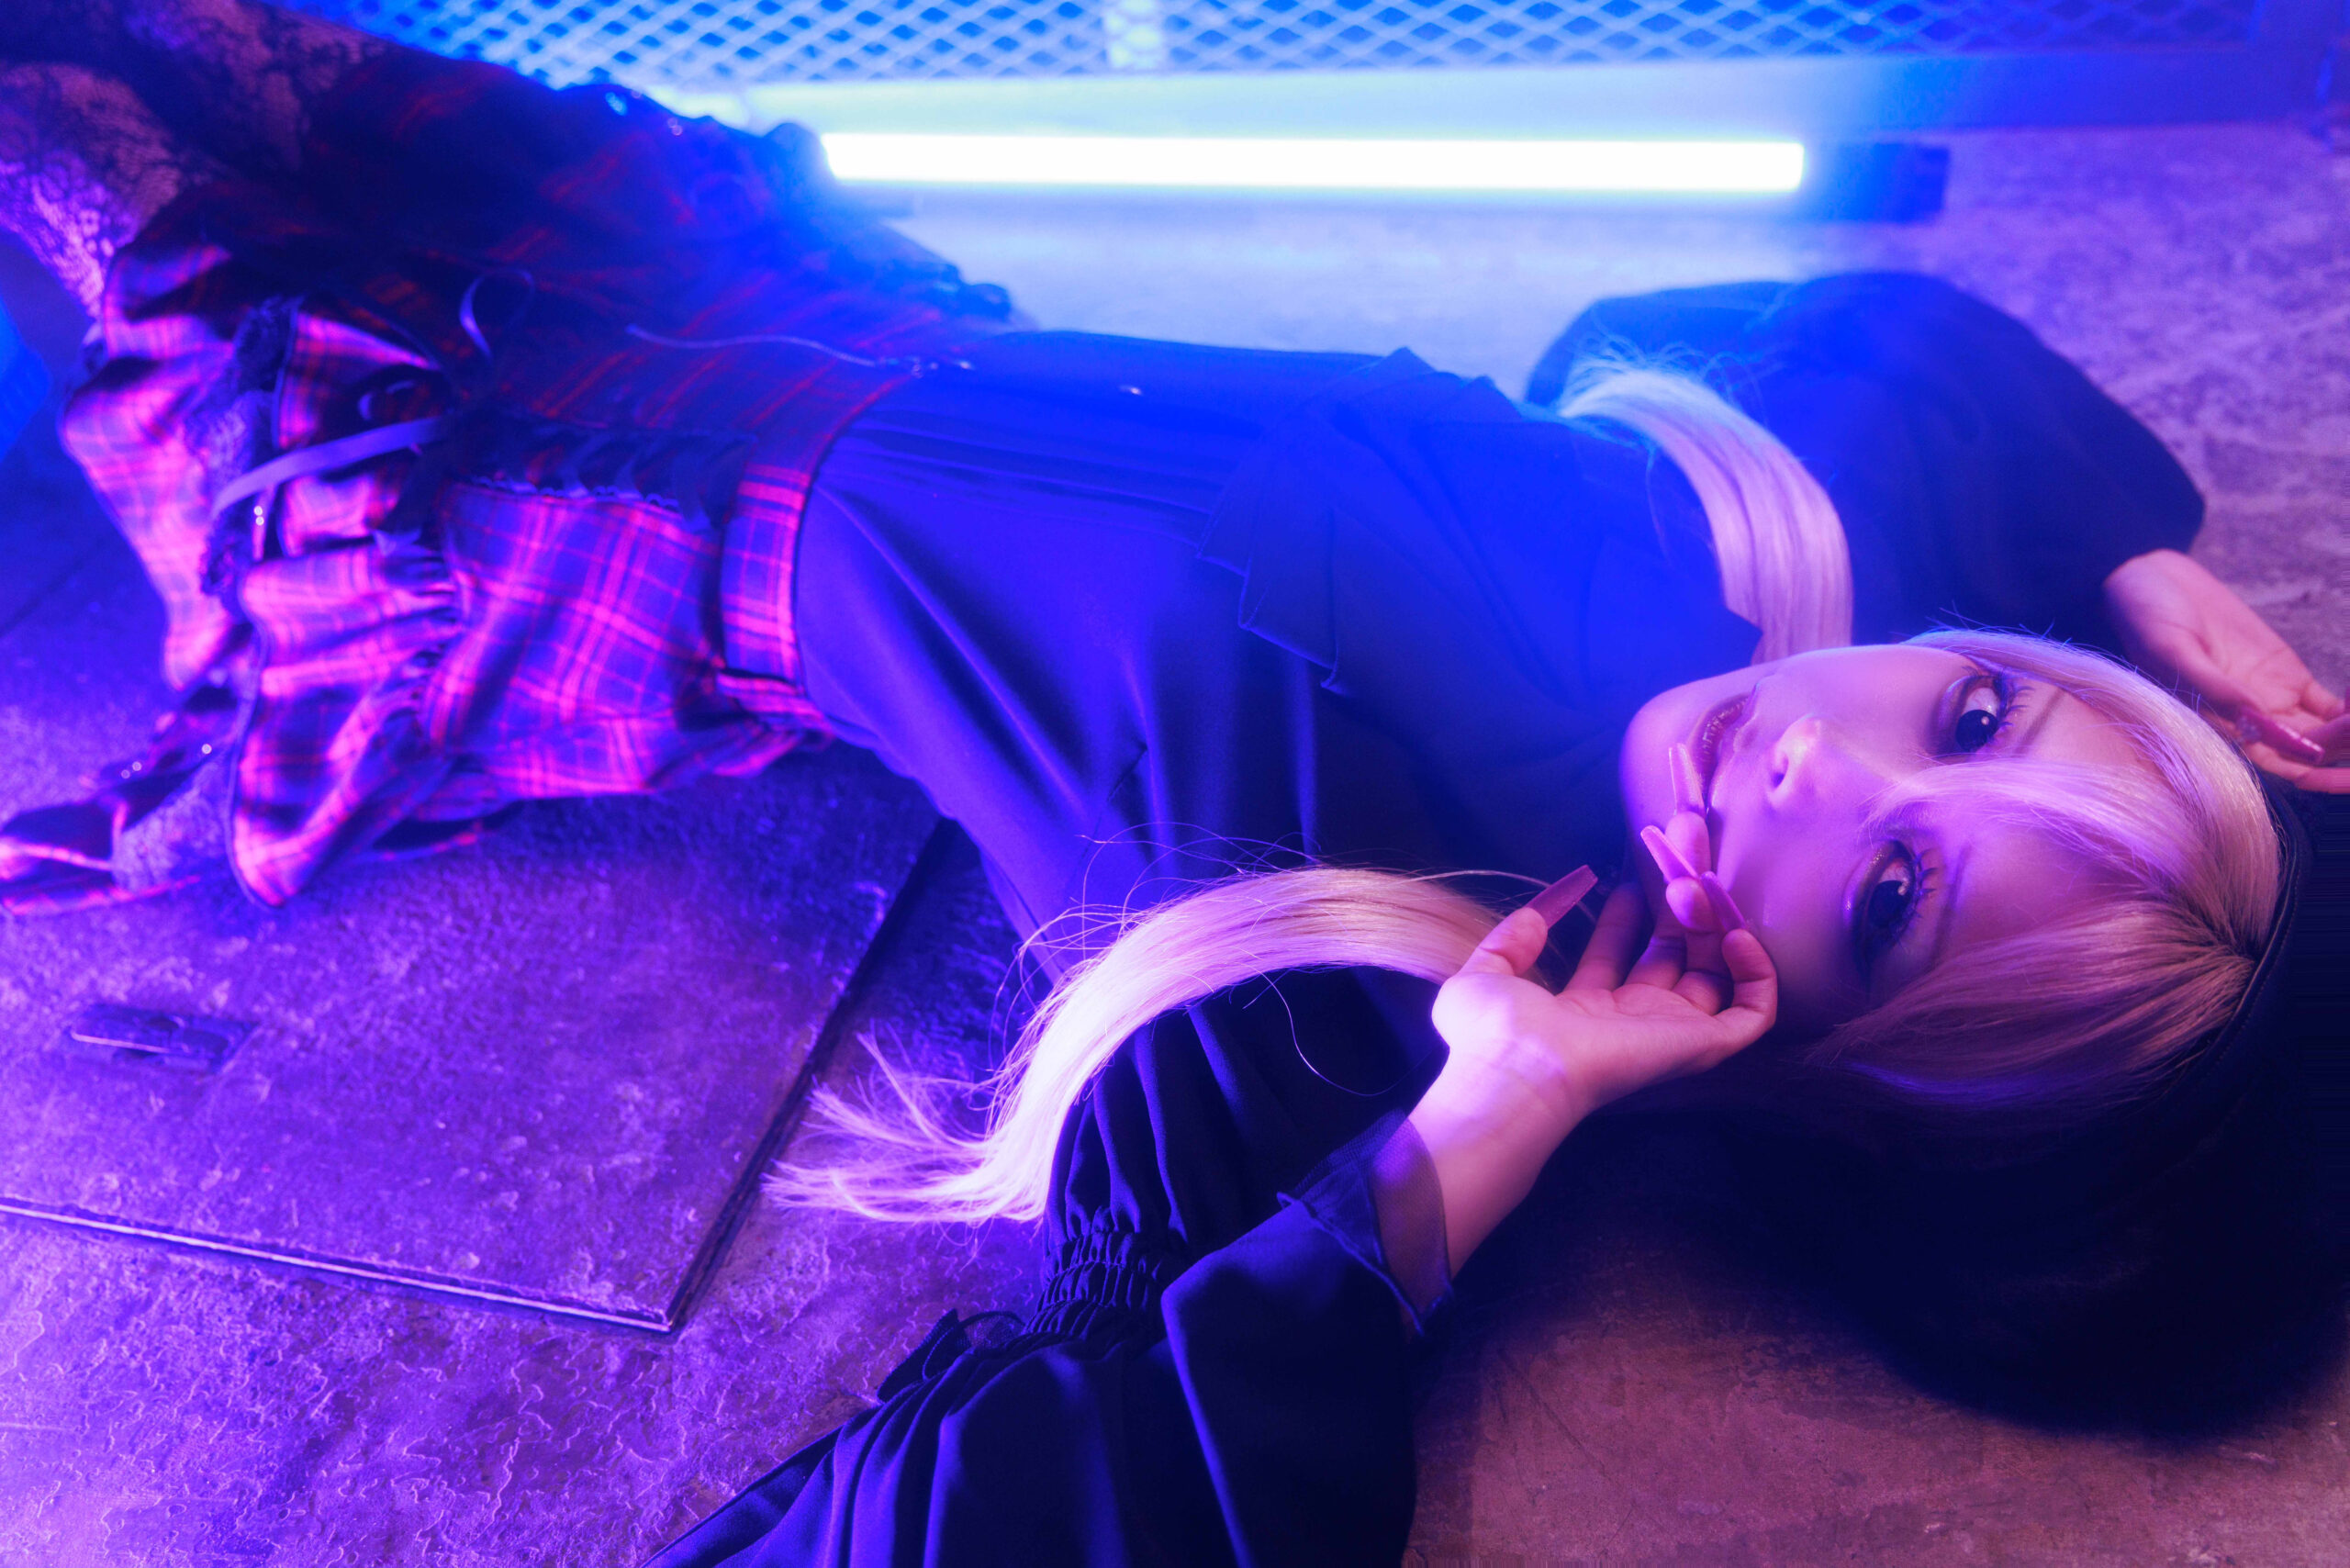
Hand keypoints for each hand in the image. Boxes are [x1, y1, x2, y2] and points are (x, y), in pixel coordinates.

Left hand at [1408, 880, 1776, 1269]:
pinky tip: (1734, 932)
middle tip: (1681, 849)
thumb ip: (1510, 941)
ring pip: (1713, 971)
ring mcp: (1669, 1032)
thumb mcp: (1485, 974)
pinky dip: (1756, 972)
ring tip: (1700, 878)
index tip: (1627, 872)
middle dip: (1677, 899)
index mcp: (1582, 1010)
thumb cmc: (1494, 1032)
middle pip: (1671, 952)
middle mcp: (1631, 1021)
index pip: (1615, 954)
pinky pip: (1751, 1012)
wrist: (1519, 1068)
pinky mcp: (1700, 1044)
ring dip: (1714, 920)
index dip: (1625, 912)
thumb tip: (1537, 913)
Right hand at [2103, 549, 2347, 792]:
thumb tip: (2256, 719)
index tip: (2341, 765)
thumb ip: (2212, 687)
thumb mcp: (2171, 651)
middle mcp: (2250, 723)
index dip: (2316, 774)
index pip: (2278, 765)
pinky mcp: (2288, 676)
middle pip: (2312, 750)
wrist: (2149, 581)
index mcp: (2220, 727)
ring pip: (2327, 732)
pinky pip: (2330, 704)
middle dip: (2344, 743)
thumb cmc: (2145, 619)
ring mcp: (2272, 699)